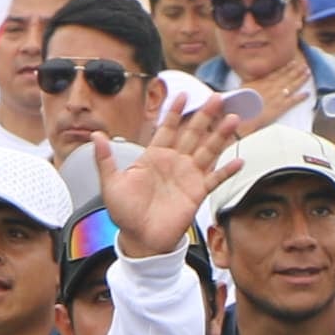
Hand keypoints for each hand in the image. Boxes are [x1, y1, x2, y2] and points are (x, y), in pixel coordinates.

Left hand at [100, 100, 244, 256]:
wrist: (139, 240)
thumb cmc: (124, 213)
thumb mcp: (111, 184)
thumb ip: (105, 159)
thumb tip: (95, 135)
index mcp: (154, 156)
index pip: (167, 128)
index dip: (175, 112)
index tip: (183, 95)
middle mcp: (174, 162)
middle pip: (192, 133)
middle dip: (204, 115)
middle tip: (217, 98)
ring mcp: (187, 176)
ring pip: (207, 150)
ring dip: (220, 135)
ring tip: (233, 119)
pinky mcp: (197, 193)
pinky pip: (215, 179)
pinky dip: (226, 170)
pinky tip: (238, 160)